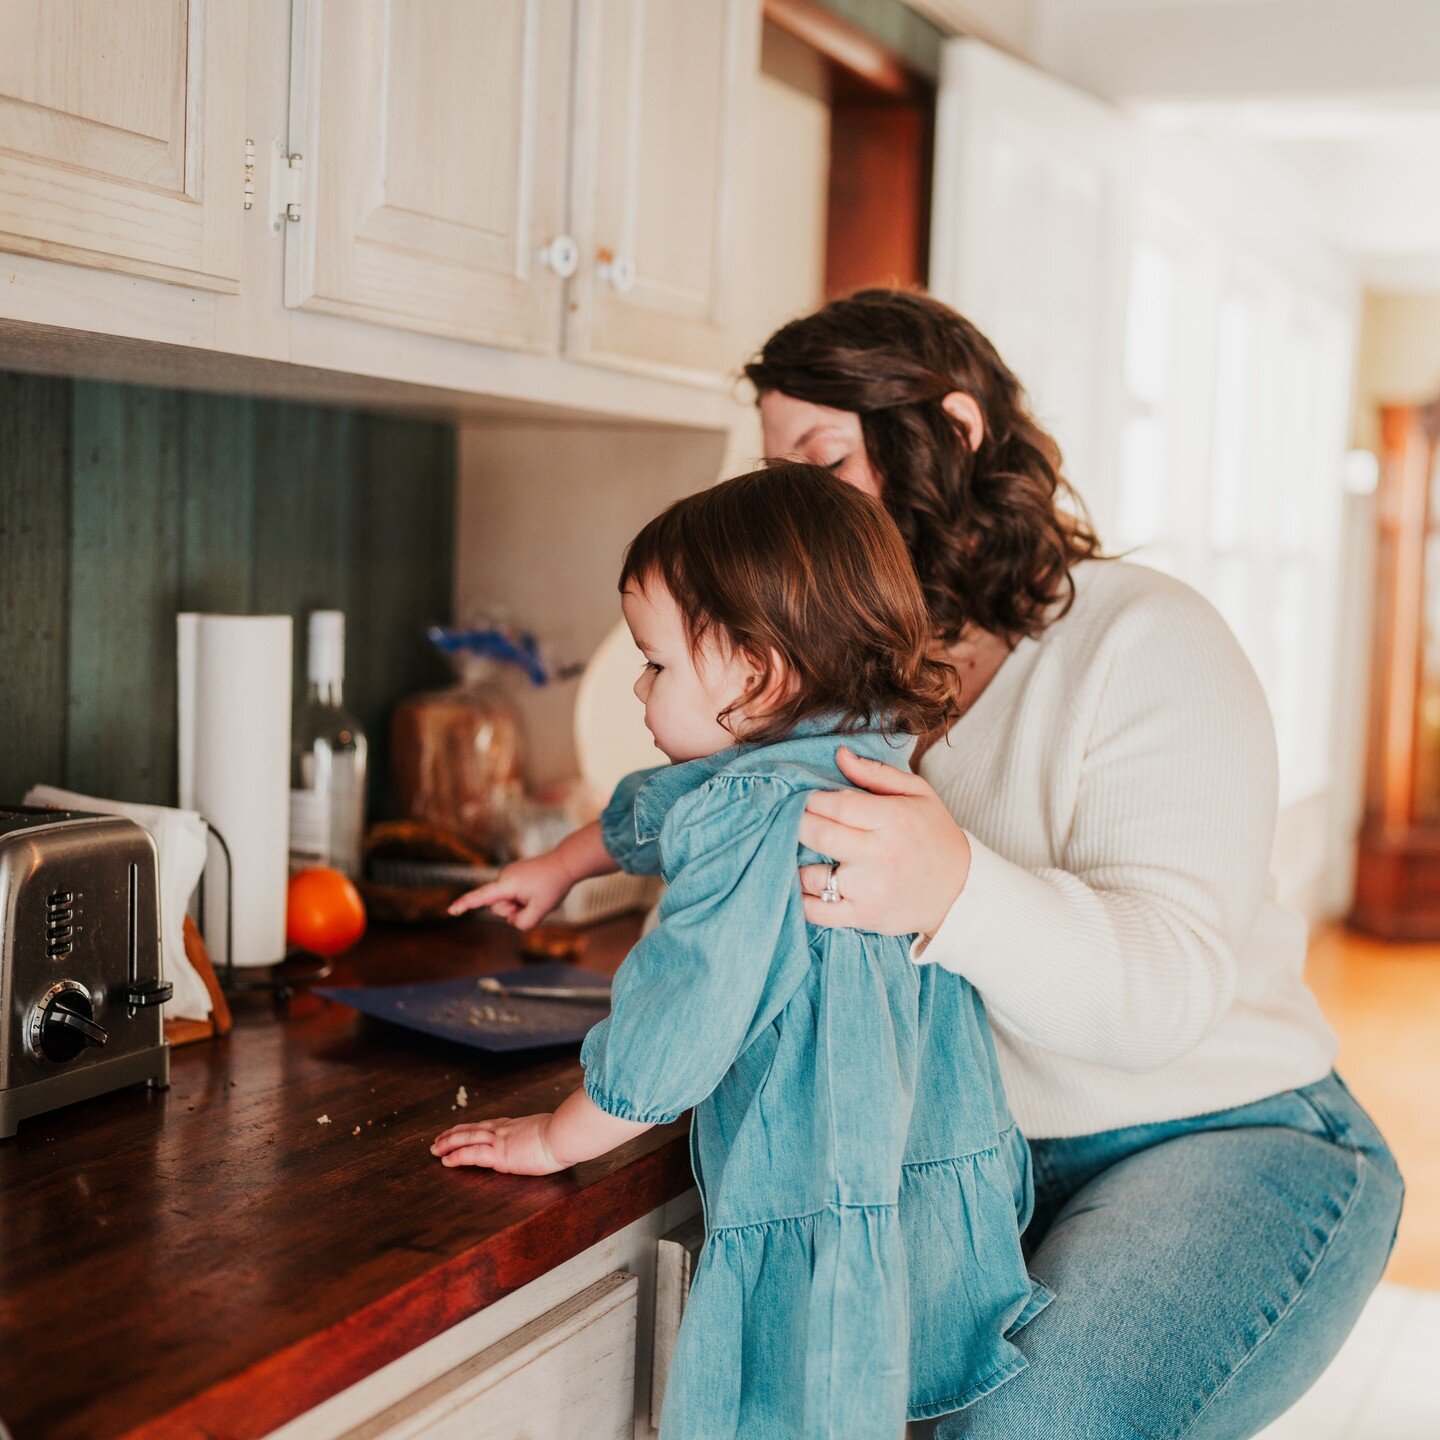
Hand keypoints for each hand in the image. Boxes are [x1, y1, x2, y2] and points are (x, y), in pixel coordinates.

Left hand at [431, 1113, 565, 1174]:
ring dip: (448, 1143)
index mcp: (516, 1125)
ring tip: (435, 1148)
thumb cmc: (564, 1135)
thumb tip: (550, 1138)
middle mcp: (504, 1130)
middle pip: (472, 1129)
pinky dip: (456, 1156)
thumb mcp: (551, 1131)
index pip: (488, 1126)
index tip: (463, 1130)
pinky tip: (446, 1160)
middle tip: (439, 1139)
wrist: (564, 1135)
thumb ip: (543, 1135)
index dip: (473, 1128)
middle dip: (454, 1134)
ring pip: (466, 1138)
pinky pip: (471, 1154)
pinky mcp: (499, 1155)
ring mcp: (500, 1141)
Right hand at [448, 854, 571, 927]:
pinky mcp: (513, 876)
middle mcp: (504, 877)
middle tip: (534, 902)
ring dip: (519, 905)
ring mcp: (508, 876)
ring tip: (536, 895)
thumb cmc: (553, 886)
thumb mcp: (541, 911)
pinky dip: (522, 899)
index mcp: (508, 884)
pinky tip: (535, 890)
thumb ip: (522, 923)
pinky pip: (512, 896)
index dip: (466, 904)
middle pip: (499, 908)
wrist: (564, 864)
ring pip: (506, 903)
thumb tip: (511, 920)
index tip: (451, 910)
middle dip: (513, 911)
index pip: (482, 896)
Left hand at [798, 745, 971, 937]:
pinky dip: (801, 899)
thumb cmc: (933, 835)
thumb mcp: (917, 793)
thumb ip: (876, 773)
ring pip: (812, 875)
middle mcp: (879, 855)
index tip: (808, 799)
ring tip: (800, 853)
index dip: (814, 800)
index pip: (838, 805)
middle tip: (794, 820)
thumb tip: (839, 754)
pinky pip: (817, 912)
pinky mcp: (862, 916)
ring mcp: (869, 889)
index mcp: (892, 820)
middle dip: (798, 824)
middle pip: (819, 835)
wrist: (959, 891)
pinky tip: (802, 885)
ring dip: (797, 862)